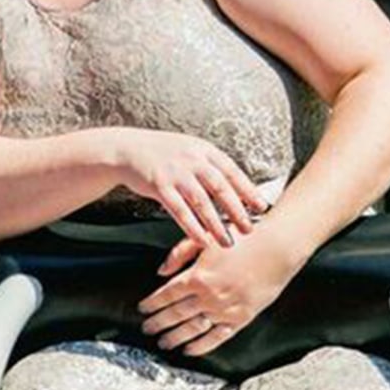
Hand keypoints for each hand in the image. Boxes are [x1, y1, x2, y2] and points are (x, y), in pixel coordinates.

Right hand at [118, 131, 268, 248]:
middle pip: (220, 187)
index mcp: (204, 150)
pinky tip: (201, 239)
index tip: (261, 207)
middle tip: (248, 229)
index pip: (232, 171)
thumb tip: (239, 187)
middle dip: (236, 210)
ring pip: (201, 202)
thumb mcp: (191, 150)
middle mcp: (191, 159)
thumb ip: (211, 166)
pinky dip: (191, 227)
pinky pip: (179, 210)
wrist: (129, 148)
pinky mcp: (159, 185)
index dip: (247, 190)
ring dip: (216, 224)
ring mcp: (175, 172)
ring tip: (227, 241)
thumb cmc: (164, 153)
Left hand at [137, 228, 302, 354]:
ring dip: (175, 337)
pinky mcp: (242, 318)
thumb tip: (160, 271)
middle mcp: (209, 295)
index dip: (152, 303)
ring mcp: (225, 309)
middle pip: (176, 314)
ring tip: (163, 342)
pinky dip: (202, 346)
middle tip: (146, 328)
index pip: (166, 295)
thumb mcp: (206, 239)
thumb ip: (180, 254)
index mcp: (197, 275)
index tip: (142, 309)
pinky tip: (189, 349)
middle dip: (158, 323)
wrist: (278, 248)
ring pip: (193, 329)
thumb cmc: (243, 239)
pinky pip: (218, 337)